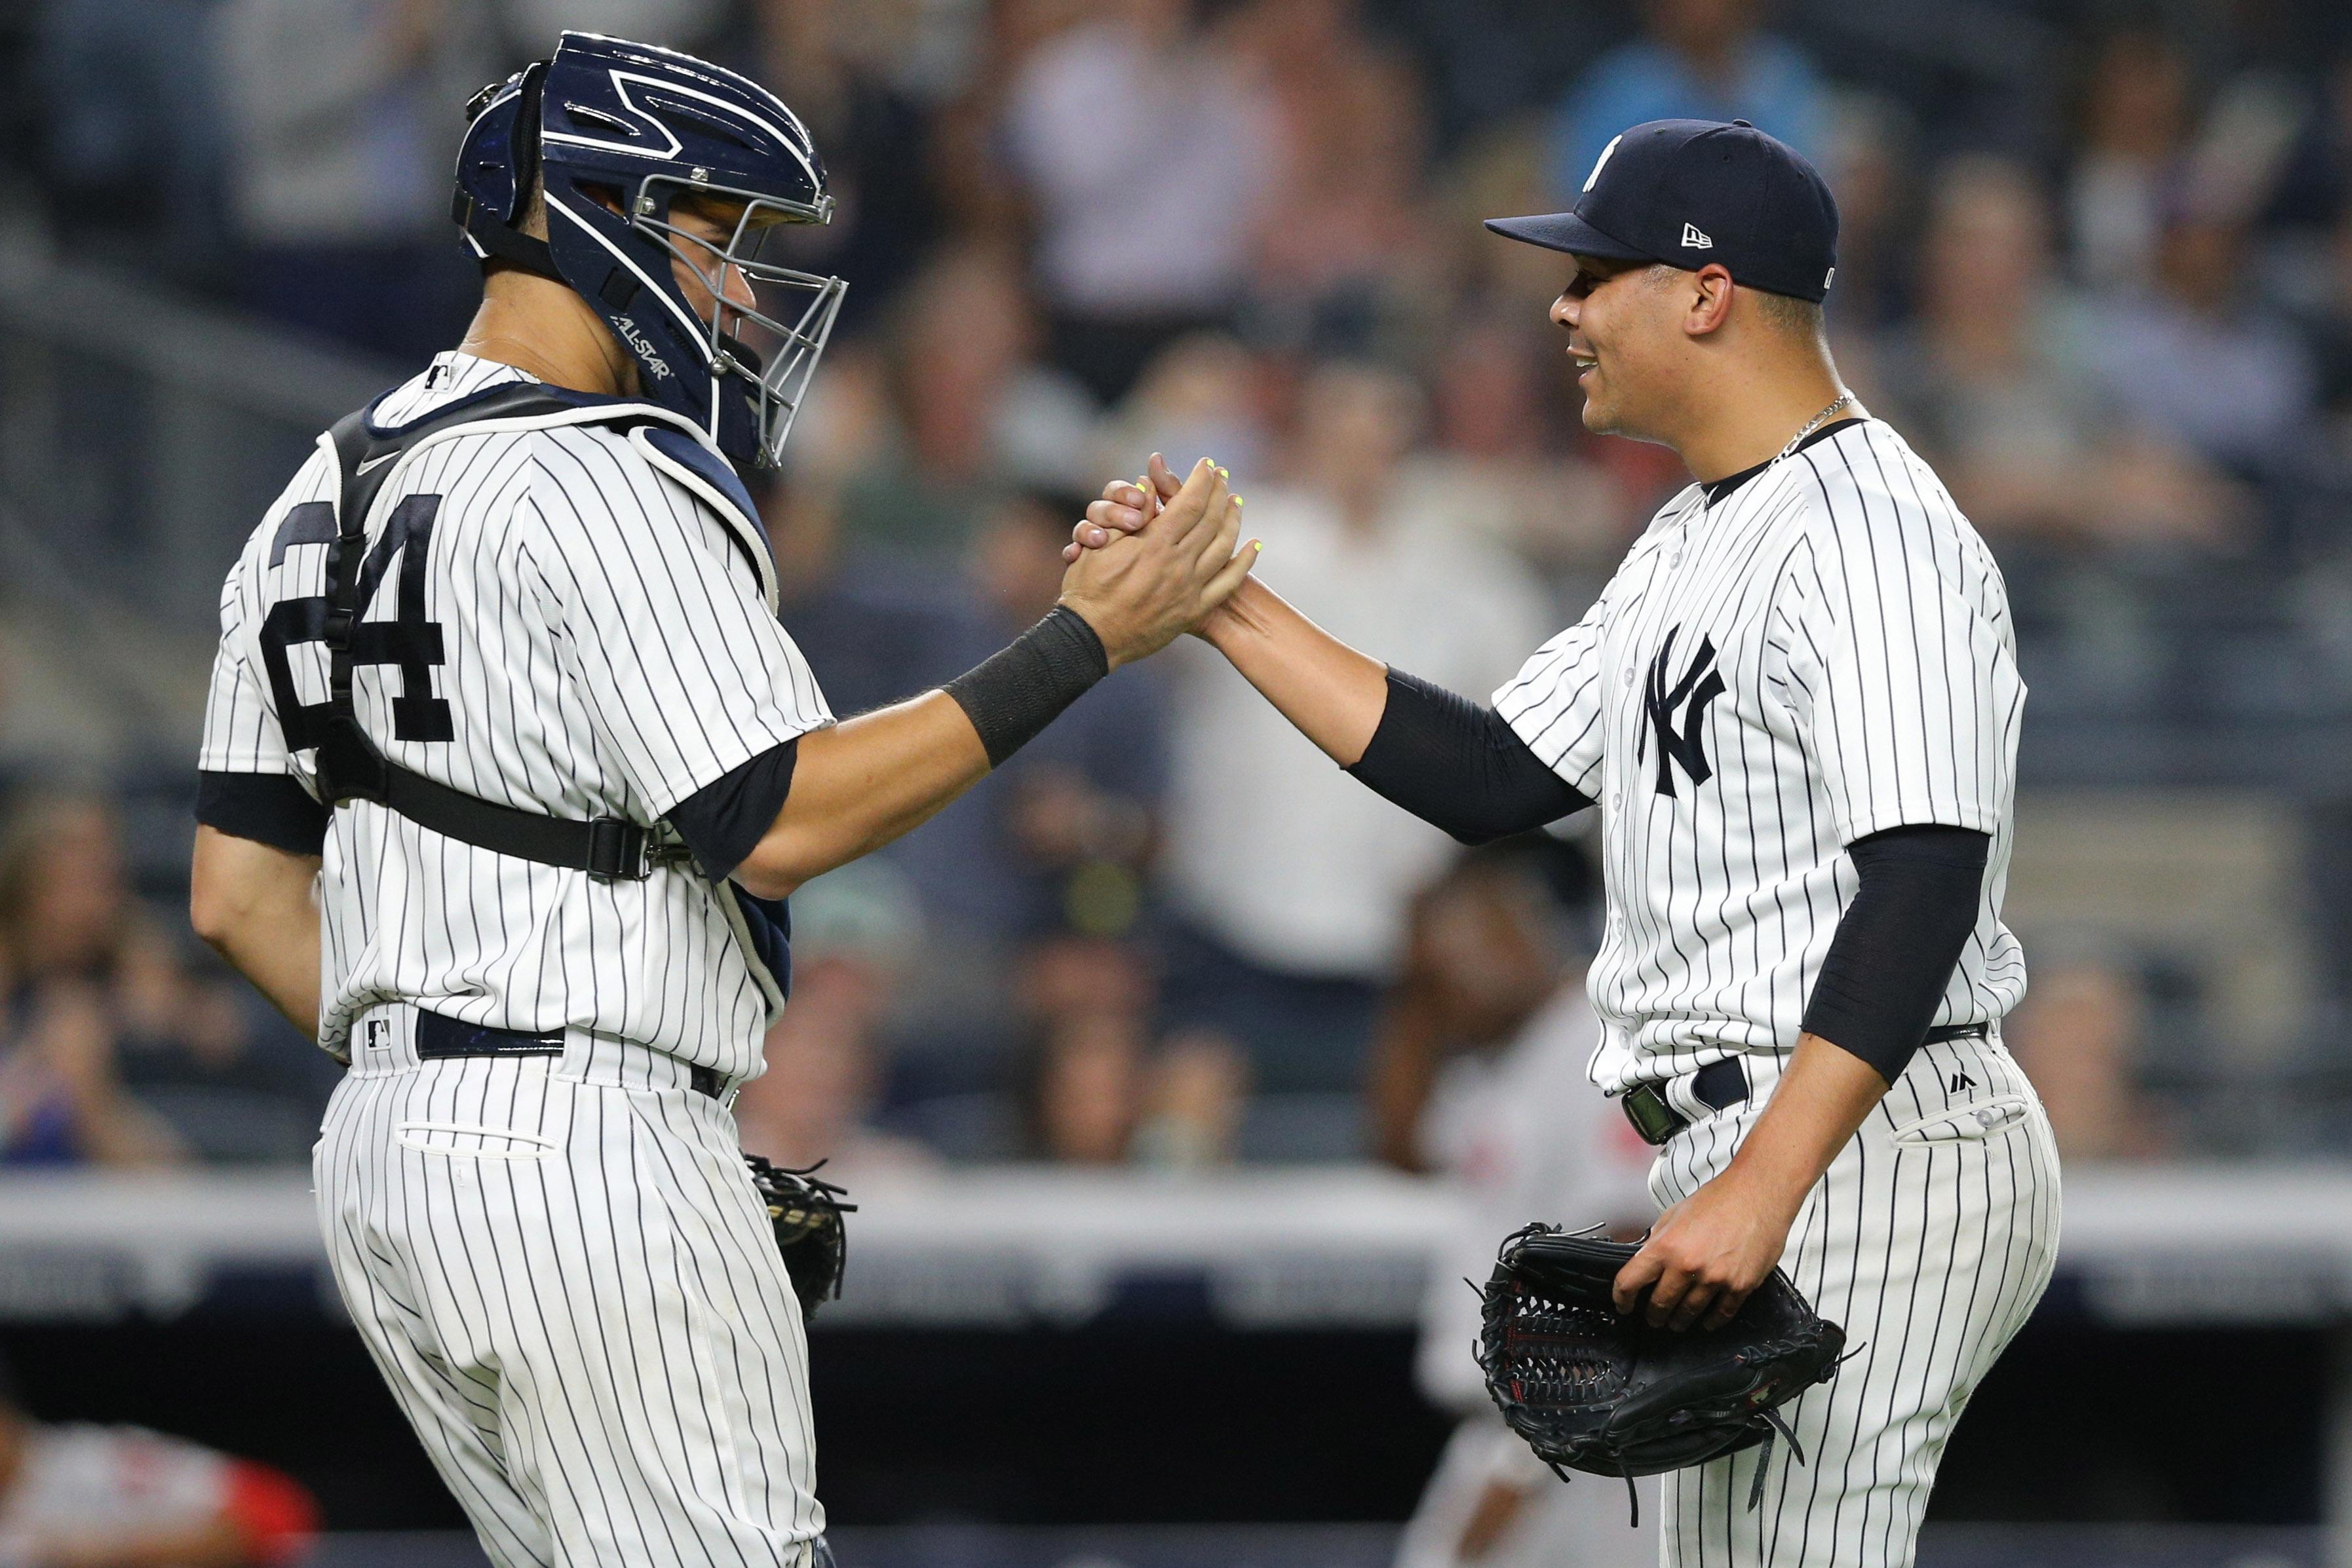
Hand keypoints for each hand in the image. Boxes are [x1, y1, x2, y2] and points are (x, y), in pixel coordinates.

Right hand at [1057, 456, 1257, 667]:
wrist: (1092, 637)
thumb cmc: (1088, 588)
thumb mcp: (1101, 545)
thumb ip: (1130, 515)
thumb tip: (1149, 486)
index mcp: (1155, 545)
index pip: (1190, 502)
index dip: (1202, 480)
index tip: (1207, 465)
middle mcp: (1178, 564)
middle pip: (1212, 520)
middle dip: (1219, 493)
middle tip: (1223, 476)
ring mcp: (1190, 588)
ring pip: (1224, 546)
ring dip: (1234, 520)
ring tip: (1236, 501)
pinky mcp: (1194, 610)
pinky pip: (1229, 583)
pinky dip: (1245, 562)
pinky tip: (1254, 545)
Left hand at [1611, 1163, 1804, 1330]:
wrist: (1758, 1193)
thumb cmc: (1719, 1198)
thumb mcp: (1674, 1213)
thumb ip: (1657, 1240)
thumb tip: (1645, 1259)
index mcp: (1666, 1246)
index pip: (1630, 1282)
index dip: (1621, 1298)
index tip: (1623, 1305)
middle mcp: (1687, 1266)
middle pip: (1659, 1304)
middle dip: (1653, 1315)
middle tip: (1653, 1318)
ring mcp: (1714, 1279)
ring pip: (1689, 1313)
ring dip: (1680, 1321)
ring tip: (1677, 1322)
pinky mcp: (1740, 1286)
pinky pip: (1721, 1314)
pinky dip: (1711, 1321)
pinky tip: (1707, 1321)